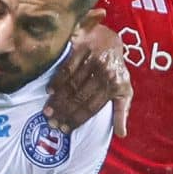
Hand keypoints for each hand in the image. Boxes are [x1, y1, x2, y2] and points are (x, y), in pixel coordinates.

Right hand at [43, 11, 130, 136]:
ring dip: (58, 99)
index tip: (65, 129)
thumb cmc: (115, 69)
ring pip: (72, 84)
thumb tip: (121, 134)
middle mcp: (104, 73)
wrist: (110, 39)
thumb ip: (122, 111)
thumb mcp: (124, 90)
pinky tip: (49, 91)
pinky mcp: (83, 48)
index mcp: (114, 86)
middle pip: (80, 97)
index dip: (78, 119)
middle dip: (65, 112)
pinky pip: (67, 67)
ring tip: (47, 111)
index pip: (93, 107)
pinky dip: (58, 80)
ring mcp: (93, 60)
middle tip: (52, 123)